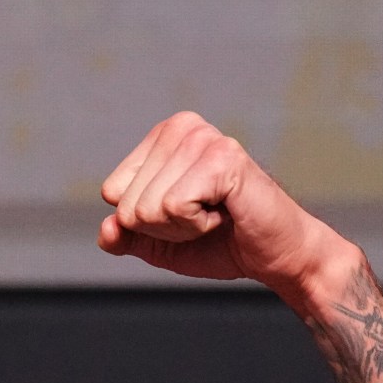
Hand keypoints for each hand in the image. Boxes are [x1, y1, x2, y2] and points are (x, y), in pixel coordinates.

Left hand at [99, 113, 351, 299]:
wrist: (275, 256)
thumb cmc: (222, 241)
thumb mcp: (160, 243)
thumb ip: (125, 236)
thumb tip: (107, 228)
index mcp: (163, 136)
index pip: (112, 192)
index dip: (145, 220)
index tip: (185, 214)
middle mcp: (182, 127)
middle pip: (128, 203)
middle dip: (164, 227)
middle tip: (206, 218)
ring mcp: (204, 139)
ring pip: (148, 207)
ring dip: (183, 227)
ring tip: (217, 214)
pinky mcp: (223, 158)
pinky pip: (174, 207)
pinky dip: (197, 225)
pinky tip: (226, 212)